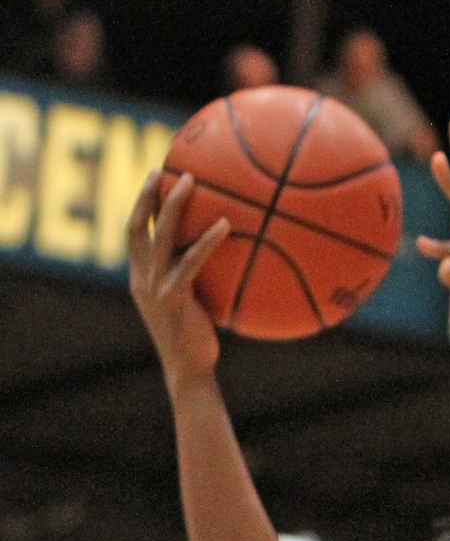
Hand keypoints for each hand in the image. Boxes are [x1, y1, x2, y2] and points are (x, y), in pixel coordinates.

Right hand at [127, 171, 230, 386]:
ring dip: (173, 204)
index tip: (151, 179)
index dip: (139, 206)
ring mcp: (155, 287)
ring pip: (161, 235)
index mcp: (140, 279)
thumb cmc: (196, 344)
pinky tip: (226, 224)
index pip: (134, 234)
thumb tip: (225, 266)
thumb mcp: (190, 309)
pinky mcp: (174, 297)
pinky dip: (207, 240)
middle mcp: (142, 278)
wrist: (189, 372)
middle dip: (146, 195)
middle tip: (161, 168)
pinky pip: (191, 261)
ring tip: (191, 180)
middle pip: (137, 225)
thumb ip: (194, 285)